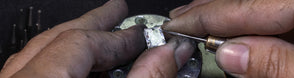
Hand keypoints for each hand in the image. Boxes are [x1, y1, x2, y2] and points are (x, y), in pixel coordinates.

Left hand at [0, 0, 195, 77]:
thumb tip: (169, 53)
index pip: (83, 42)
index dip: (120, 38)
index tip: (143, 35)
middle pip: (57, 38)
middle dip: (95, 22)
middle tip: (117, 10)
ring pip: (39, 52)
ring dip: (75, 39)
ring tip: (99, 32)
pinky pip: (30, 69)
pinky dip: (59, 60)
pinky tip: (76, 63)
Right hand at [163, 0, 293, 76]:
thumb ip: (277, 64)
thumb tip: (231, 54)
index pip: (248, 4)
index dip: (207, 16)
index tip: (178, 24)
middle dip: (214, 10)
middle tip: (183, 19)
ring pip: (266, 5)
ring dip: (235, 18)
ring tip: (207, 25)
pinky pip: (286, 11)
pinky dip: (261, 24)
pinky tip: (245, 33)